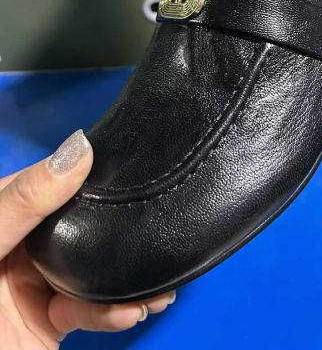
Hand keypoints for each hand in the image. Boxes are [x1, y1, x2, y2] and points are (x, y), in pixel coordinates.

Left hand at [0, 130, 174, 347]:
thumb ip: (25, 202)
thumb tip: (79, 149)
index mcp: (2, 216)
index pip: (50, 183)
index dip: (88, 176)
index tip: (130, 170)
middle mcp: (21, 246)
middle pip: (80, 227)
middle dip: (120, 233)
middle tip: (156, 229)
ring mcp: (36, 284)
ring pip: (93, 270)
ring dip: (128, 280)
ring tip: (158, 287)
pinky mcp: (49, 321)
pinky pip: (89, 310)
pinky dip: (114, 313)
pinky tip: (132, 311)